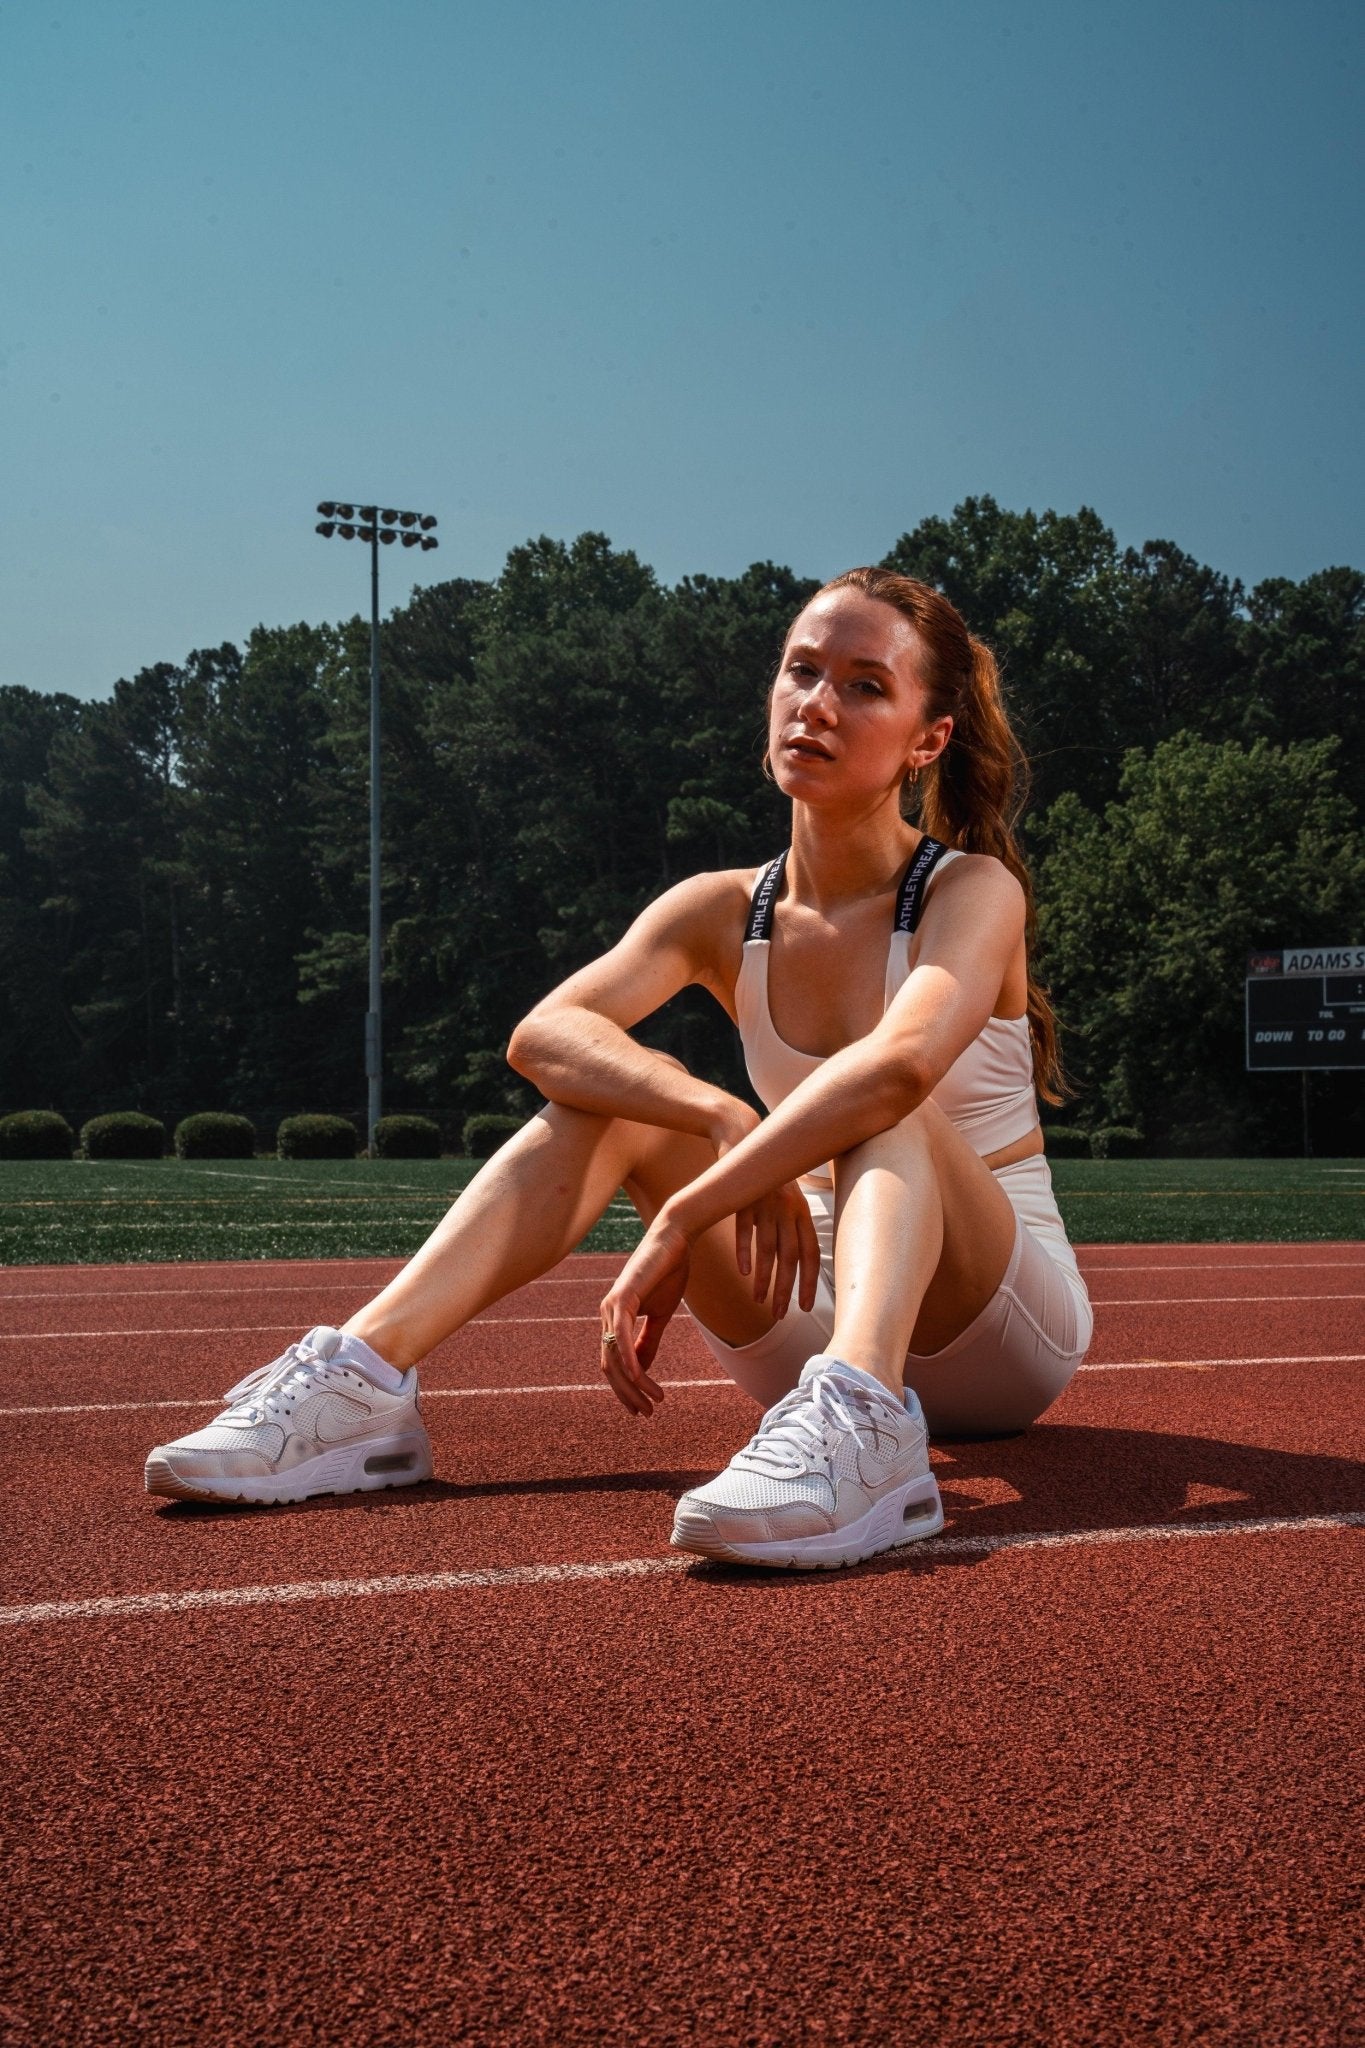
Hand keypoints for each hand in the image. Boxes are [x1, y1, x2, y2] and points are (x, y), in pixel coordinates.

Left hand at [598, 1216, 692, 1415]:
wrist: (676, 1239)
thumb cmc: (669, 1272)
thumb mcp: (660, 1315)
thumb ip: (649, 1342)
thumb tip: (641, 1371)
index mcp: (614, 1318)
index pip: (612, 1363)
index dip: (624, 1388)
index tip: (642, 1406)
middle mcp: (607, 1314)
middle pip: (609, 1367)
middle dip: (626, 1394)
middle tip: (646, 1414)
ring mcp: (611, 1306)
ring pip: (614, 1358)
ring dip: (633, 1386)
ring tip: (653, 1402)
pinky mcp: (622, 1299)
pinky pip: (623, 1339)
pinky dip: (632, 1363)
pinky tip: (643, 1381)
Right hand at [733, 1180, 821, 1319]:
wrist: (744, 1139)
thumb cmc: (767, 1178)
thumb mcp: (787, 1199)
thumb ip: (792, 1226)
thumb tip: (795, 1262)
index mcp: (801, 1213)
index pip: (810, 1254)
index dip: (810, 1281)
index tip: (805, 1306)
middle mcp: (787, 1210)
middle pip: (790, 1257)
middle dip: (786, 1289)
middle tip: (780, 1314)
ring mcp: (766, 1205)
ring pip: (768, 1249)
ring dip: (764, 1279)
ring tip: (760, 1300)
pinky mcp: (744, 1200)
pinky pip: (744, 1230)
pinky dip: (744, 1252)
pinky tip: (743, 1272)